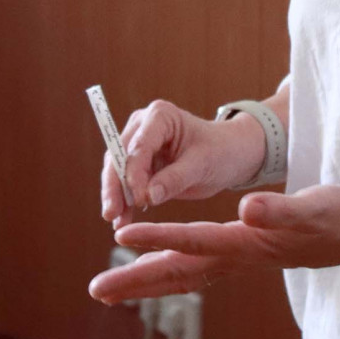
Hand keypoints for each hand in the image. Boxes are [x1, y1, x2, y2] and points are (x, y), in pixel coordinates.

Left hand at [88, 184, 339, 304]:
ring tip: (108, 289)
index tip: (122, 234)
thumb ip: (282, 208)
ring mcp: (239, 260)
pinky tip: (151, 268)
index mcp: (248, 243)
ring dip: (145, 281)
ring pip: (183, 275)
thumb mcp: (316, 207)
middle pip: (178, 273)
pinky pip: (196, 267)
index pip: (195, 241)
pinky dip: (169, 269)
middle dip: (136, 282)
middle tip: (96, 290)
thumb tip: (248, 205)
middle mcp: (237, 257)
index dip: (159, 237)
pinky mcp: (244, 254)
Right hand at [100, 100, 265, 228]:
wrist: (227, 154)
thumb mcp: (202, 165)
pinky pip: (125, 183)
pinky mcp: (139, 163)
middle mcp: (142, 126)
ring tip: (116, 222)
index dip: (134, 173)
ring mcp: (138, 143)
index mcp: (160, 116)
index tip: (139, 199)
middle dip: (115, 186)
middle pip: (119, 157)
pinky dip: (124, 201)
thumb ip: (175, 179)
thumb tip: (147, 197)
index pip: (139, 146)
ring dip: (115, 197)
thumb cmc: (218, 152)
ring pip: (117, 171)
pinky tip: (122, 221)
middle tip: (112, 214)